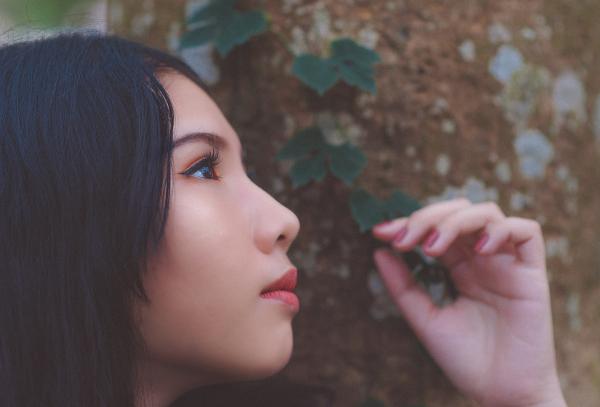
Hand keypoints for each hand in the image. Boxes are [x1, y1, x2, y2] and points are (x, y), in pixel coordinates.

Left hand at [371, 199, 566, 406]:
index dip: (408, 223)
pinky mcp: (532, 274)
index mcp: (458, 267)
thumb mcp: (424, 319)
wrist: (499, 394)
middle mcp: (482, 259)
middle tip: (403, 239)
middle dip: (427, 217)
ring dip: (455, 221)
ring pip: (487, 213)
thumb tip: (377, 251)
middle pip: (458, 212)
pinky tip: (478, 250)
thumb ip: (402, 286)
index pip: (434, 228)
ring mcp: (507, 264)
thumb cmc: (465, 359)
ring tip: (432, 248)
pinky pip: (527, 232)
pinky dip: (500, 230)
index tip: (380, 232)